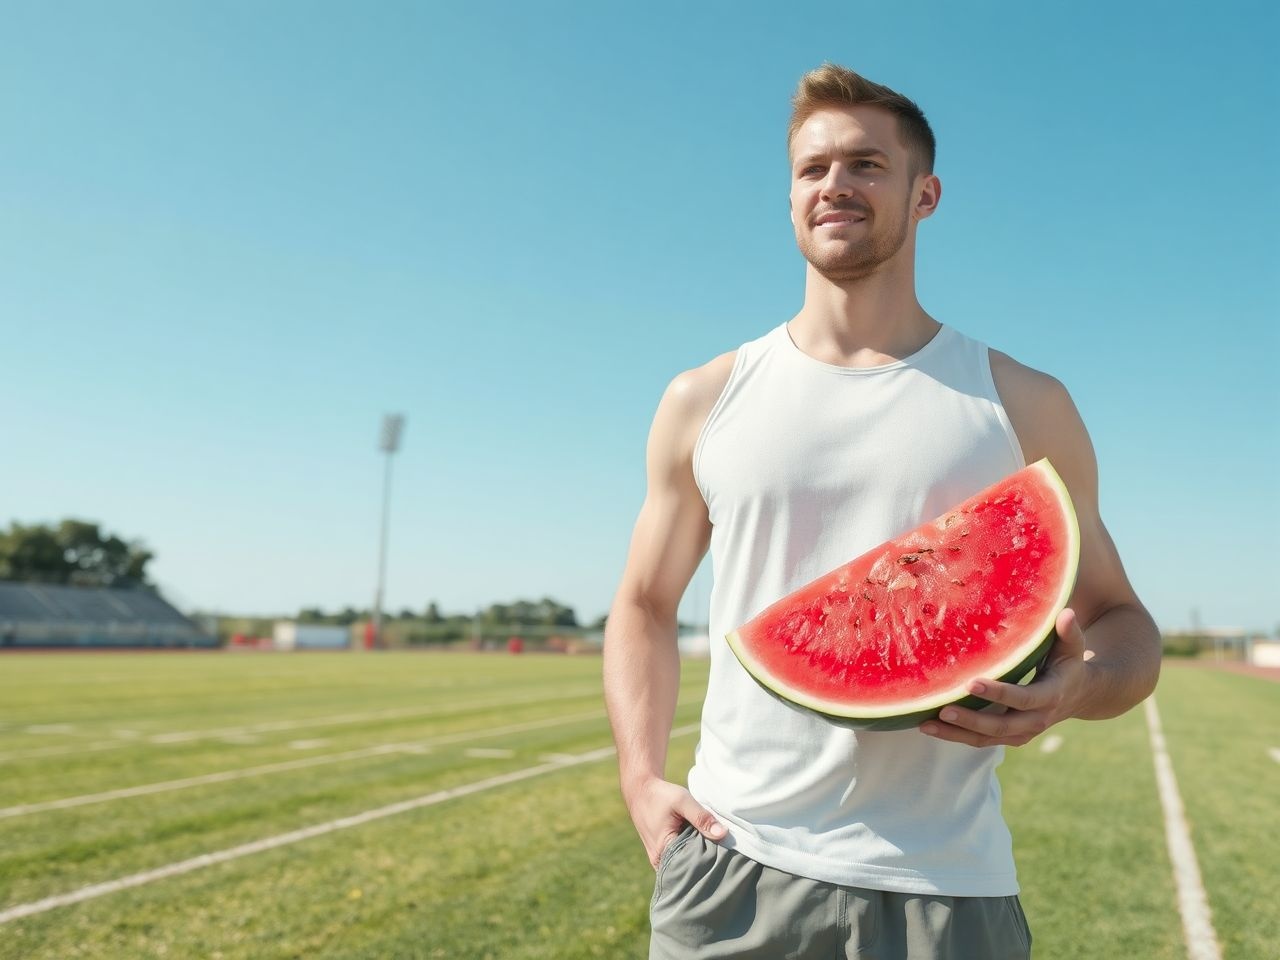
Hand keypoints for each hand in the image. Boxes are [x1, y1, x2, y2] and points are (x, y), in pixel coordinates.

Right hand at [625, 777, 725, 869]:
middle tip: (724, 854)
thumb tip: (724, 834)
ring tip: (715, 849)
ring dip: (698, 857)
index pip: (693, 866)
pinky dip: (691, 852)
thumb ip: (702, 817)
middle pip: (689, 868)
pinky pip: (679, 858)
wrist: (640, 790)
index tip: (726, 856)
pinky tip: (703, 844)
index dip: (710, 861)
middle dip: (706, 862)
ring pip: (685, 864)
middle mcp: (660, 860)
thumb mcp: (682, 801)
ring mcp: (660, 859)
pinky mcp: (662, 854)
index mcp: (664, 851)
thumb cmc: (660, 795)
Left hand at [920, 608, 1087, 747]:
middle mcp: (1036, 720)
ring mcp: (1022, 733)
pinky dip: (956, 736)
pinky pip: (981, 740)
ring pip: (986, 738)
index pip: (1023, 698)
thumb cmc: (1068, 664)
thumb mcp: (1072, 648)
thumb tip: (1066, 613)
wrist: (1078, 696)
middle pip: (1000, 725)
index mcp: (1050, 696)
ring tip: (926, 725)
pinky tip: (930, 727)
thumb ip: (1068, 632)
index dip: (998, 693)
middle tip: (943, 709)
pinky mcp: (1010, 737)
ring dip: (956, 733)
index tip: (971, 683)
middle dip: (970, 720)